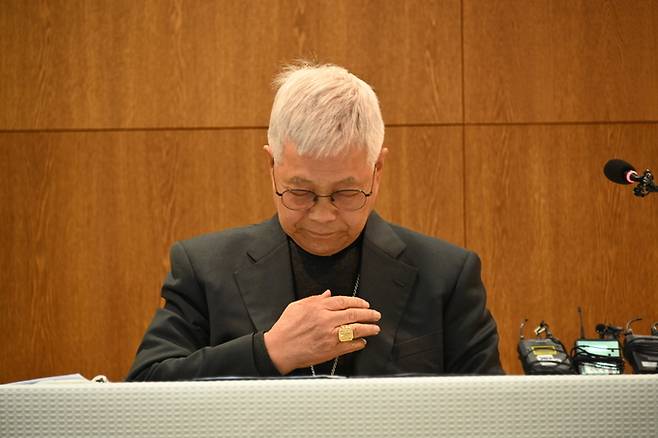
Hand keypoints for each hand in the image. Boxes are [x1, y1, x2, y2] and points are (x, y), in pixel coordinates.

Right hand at [264, 290, 380, 374]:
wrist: (279, 349)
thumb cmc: (285, 328)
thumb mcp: (297, 306)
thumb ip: (315, 299)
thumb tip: (328, 294)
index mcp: (319, 308)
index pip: (344, 301)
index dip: (358, 302)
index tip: (365, 304)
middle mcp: (326, 320)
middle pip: (354, 314)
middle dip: (369, 314)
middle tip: (376, 315)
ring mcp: (329, 336)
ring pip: (355, 330)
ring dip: (368, 328)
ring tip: (375, 328)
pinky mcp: (330, 350)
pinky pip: (349, 345)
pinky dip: (359, 343)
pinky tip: (363, 342)